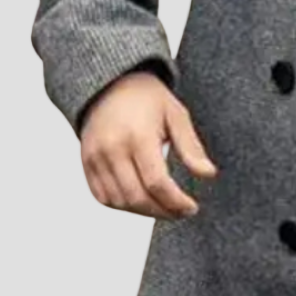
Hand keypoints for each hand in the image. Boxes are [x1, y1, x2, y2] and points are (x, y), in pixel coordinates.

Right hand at [79, 70, 218, 218]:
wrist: (109, 83)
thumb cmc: (146, 98)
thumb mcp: (176, 115)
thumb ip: (191, 147)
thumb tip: (208, 174)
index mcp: (138, 136)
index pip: (157, 183)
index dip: (176, 202)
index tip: (191, 208)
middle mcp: (112, 149)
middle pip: (137, 198)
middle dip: (163, 212)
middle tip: (181, 212)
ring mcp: (95, 157)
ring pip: (119, 202)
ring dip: (143, 212)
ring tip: (164, 208)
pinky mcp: (86, 163)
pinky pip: (102, 197)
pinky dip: (122, 206)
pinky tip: (141, 201)